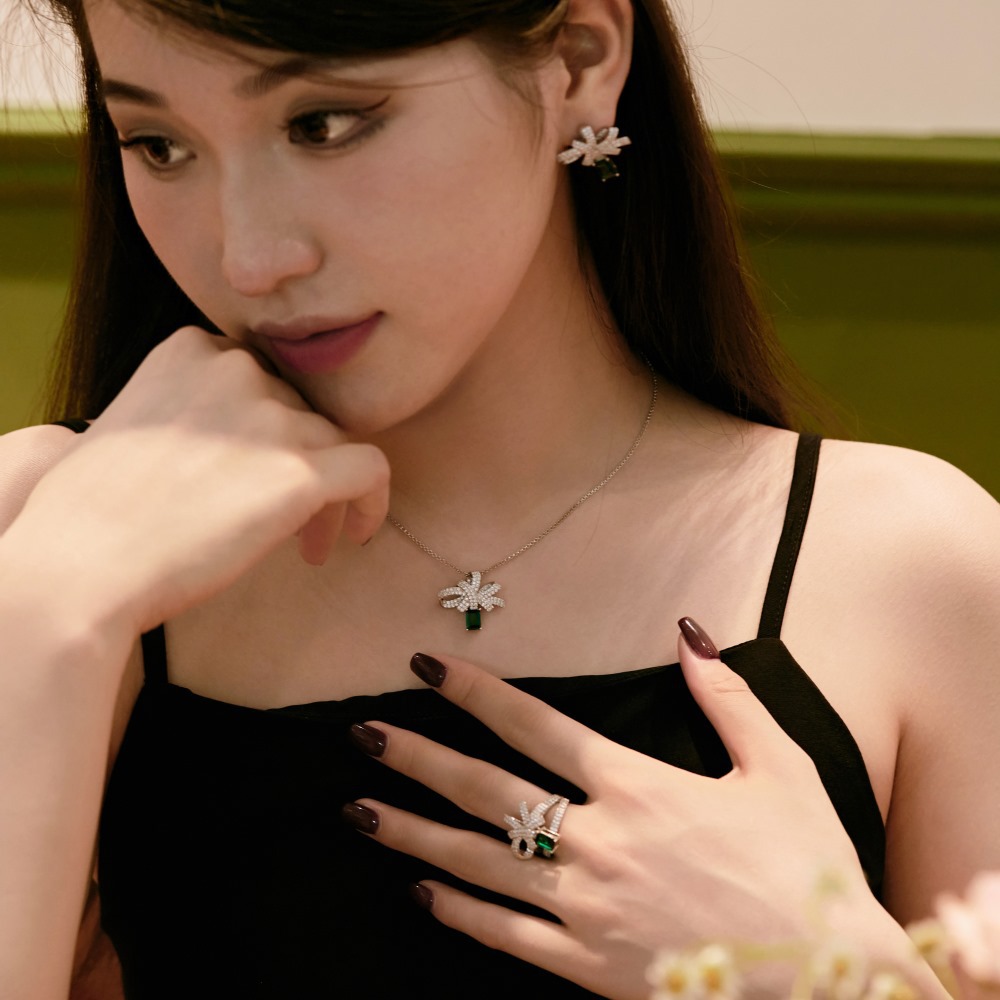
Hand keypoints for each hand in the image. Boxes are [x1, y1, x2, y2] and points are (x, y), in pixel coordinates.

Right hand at [4, 327, 389, 634]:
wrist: (83, 563)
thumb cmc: (89, 513)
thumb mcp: (129, 426)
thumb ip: (186, 411)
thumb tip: (231, 444)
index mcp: (190, 351)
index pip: (260, 381)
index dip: (267, 431)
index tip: (255, 474)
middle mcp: (235, 370)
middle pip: (299, 412)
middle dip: (295, 466)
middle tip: (281, 522)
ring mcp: (271, 417)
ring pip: (334, 443)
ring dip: (326, 495)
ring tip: (306, 546)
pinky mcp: (300, 470)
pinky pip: (372, 470)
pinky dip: (373, 502)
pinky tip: (357, 534)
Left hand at [343, 622, 876, 999]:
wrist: (829, 982)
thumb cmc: (807, 868)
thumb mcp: (779, 769)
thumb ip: (728, 699)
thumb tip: (689, 634)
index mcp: (637, 787)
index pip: (535, 726)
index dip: (476, 693)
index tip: (427, 668)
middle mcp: (597, 841)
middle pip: (488, 789)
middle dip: (419, 758)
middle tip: (363, 734)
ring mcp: (584, 908)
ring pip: (478, 862)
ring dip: (414, 832)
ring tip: (359, 810)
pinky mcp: (586, 966)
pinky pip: (505, 936)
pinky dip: (459, 913)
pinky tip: (421, 893)